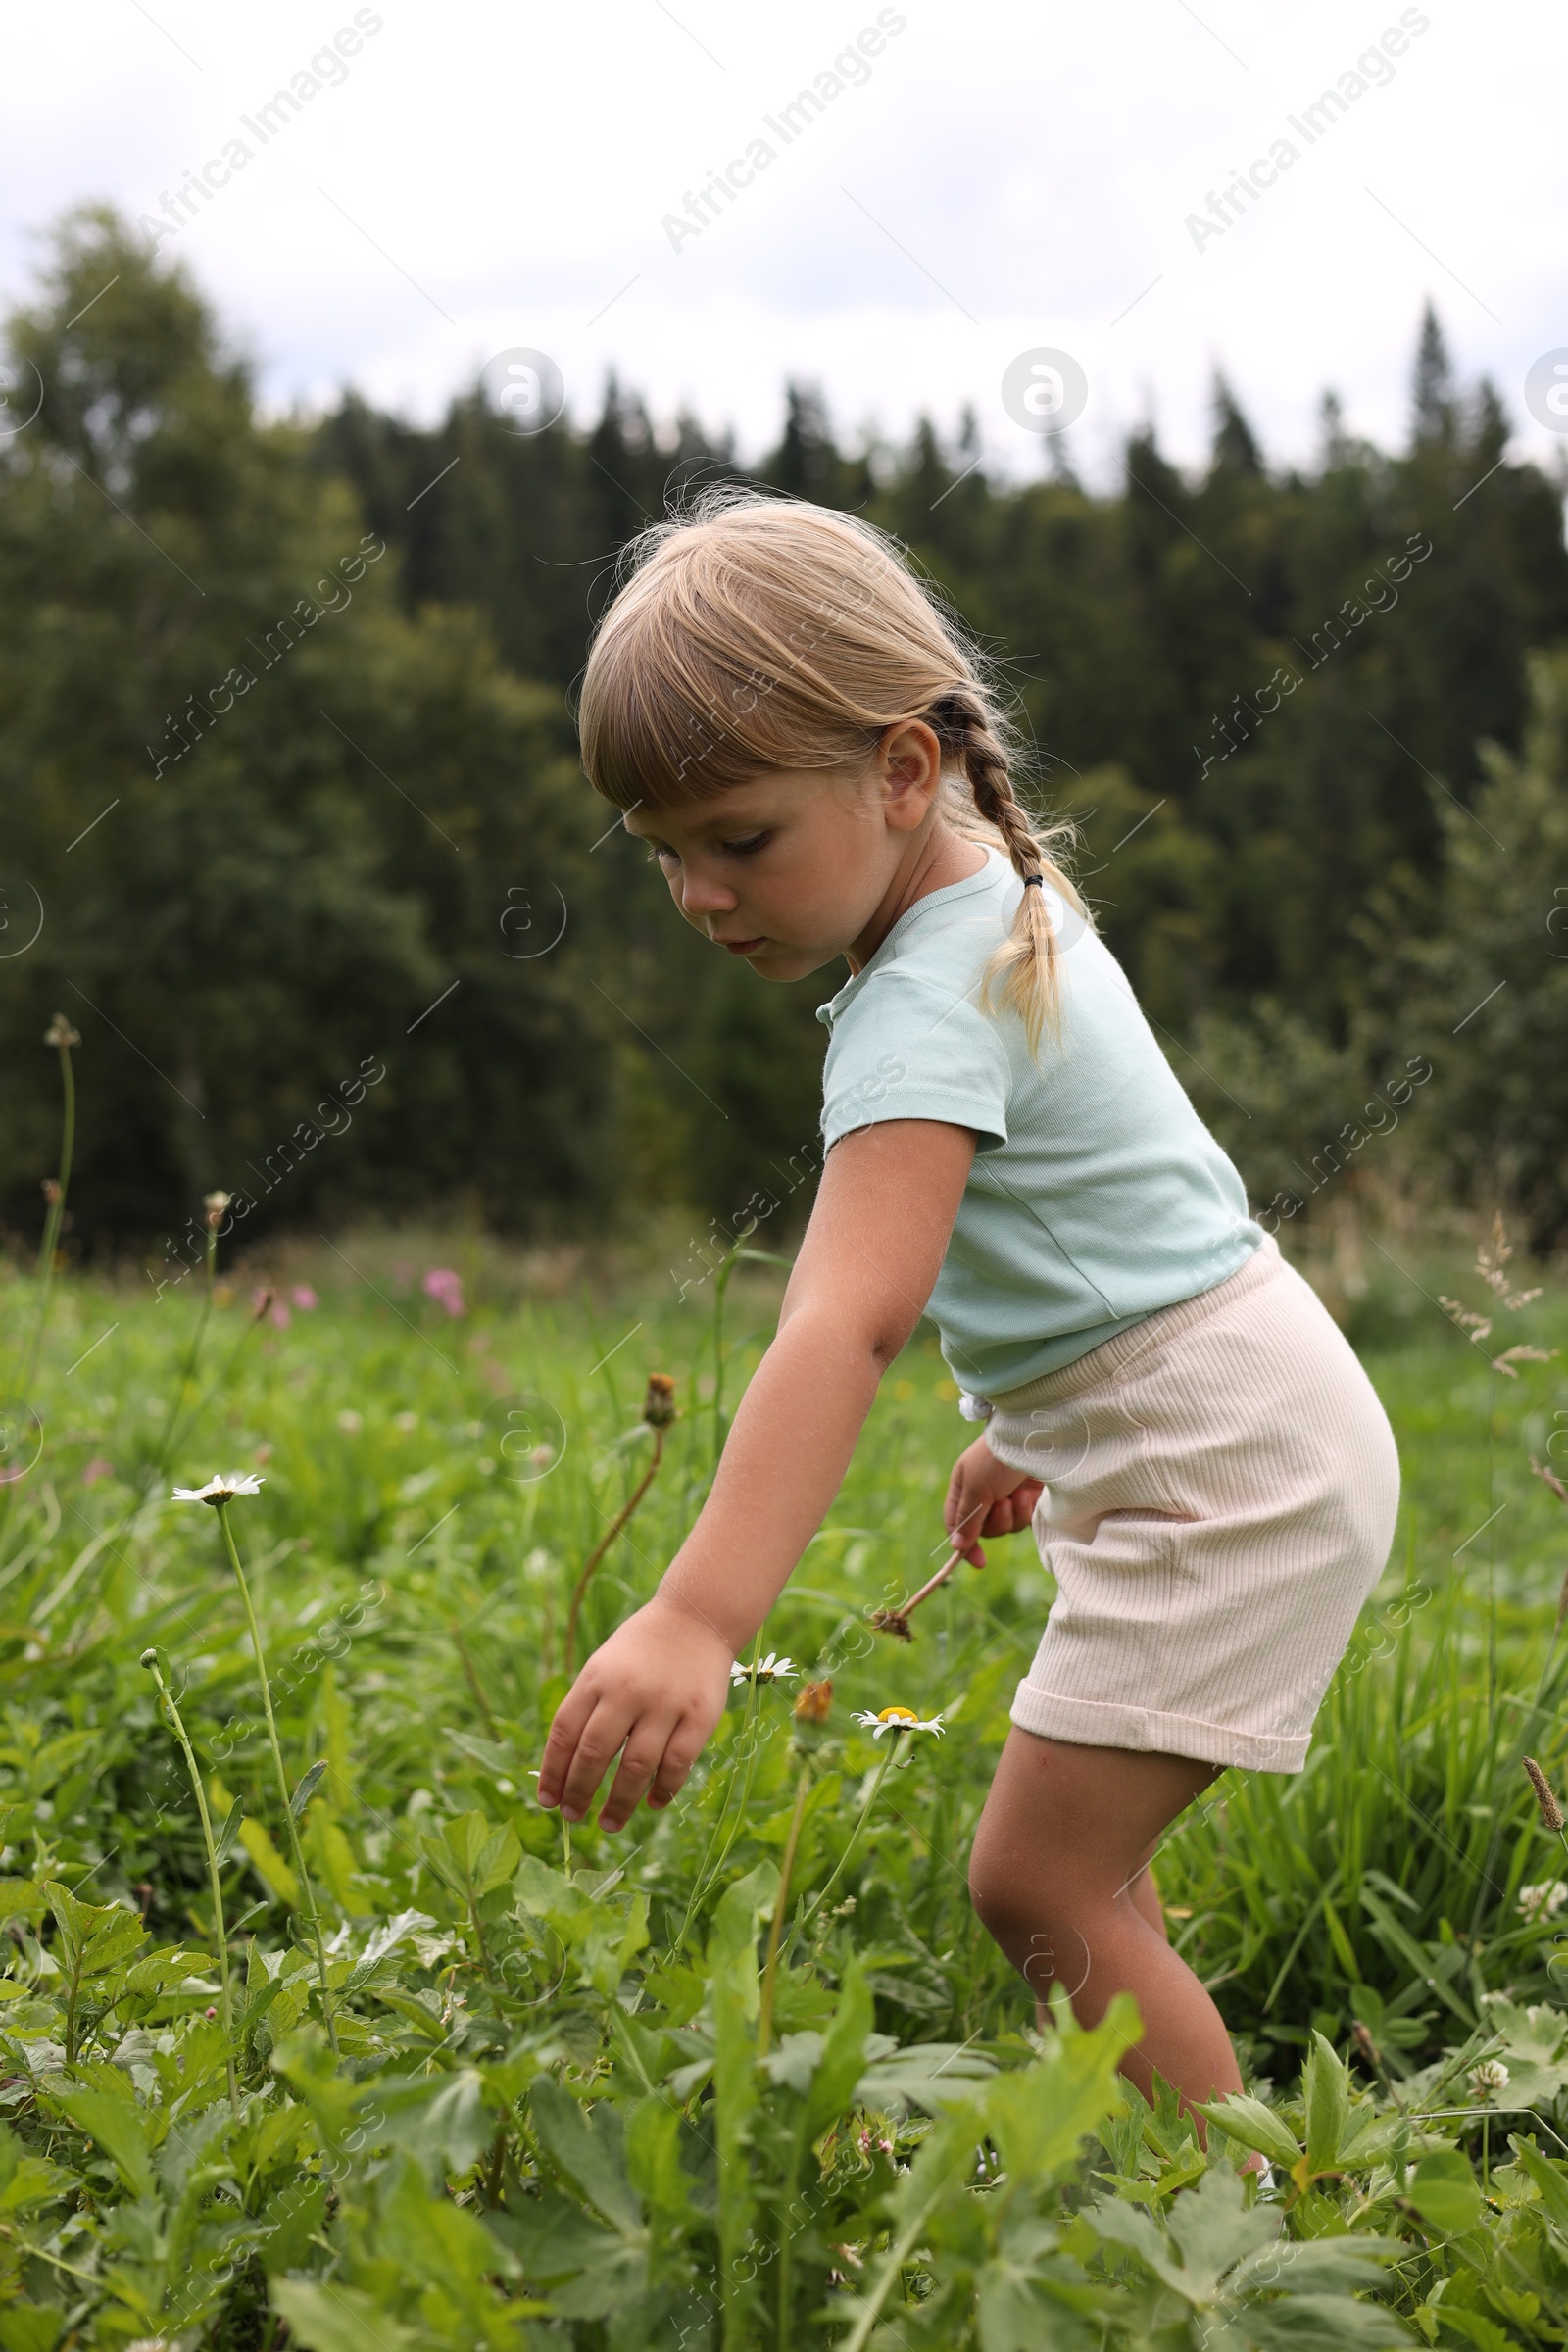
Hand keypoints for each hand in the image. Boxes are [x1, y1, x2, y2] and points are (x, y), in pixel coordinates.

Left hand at [537, 1595, 734, 1831]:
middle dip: (579, 1791)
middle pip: (595, 1753)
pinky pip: (676, 1763)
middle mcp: (627, 1690)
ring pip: (636, 1766)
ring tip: (608, 1824)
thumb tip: (564, 1769)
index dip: (553, 1771)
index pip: (564, 1732)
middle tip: (573, 1817)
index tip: (547, 1801)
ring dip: (619, 1803)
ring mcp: (665, 1703)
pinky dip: (663, 1790)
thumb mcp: (603, 1667)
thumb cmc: (641, 1650)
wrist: (696, 1616)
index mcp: (597, 1678)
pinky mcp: (699, 1715)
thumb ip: (586, 1708)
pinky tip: (652, 1804)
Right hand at [944, 1435, 1043, 1564]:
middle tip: (1002, 1504)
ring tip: (1018, 1495)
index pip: (957, 1525)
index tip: (979, 1561)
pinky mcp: (1027, 1497)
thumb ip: (968, 1519)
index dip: (965, 1544)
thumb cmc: (997, 1459)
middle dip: (996, 1522)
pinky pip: (1024, 1520)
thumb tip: (956, 1547)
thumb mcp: (977, 1488)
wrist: (1035, 1437)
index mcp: (963, 1488)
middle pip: (984, 1530)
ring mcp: (1006, 1495)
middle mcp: (983, 1494)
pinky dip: (1026, 1511)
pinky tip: (1029, 1495)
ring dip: (1013, 1515)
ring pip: (1006, 1527)